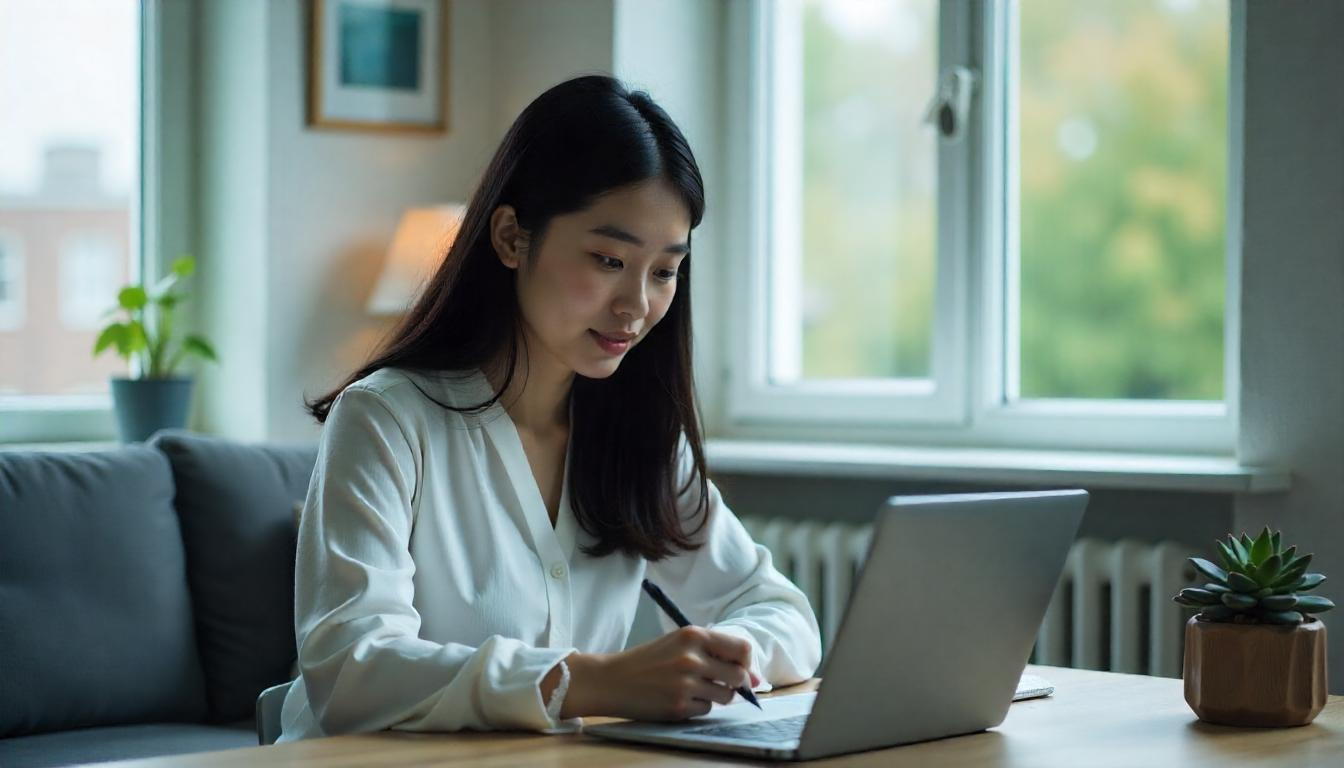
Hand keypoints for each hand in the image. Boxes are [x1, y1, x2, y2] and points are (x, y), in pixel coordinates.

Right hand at [557, 626, 759, 720]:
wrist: (612, 680)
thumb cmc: (648, 660)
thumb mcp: (678, 642)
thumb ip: (713, 653)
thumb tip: (753, 679)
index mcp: (693, 635)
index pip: (742, 648)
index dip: (747, 662)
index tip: (743, 670)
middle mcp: (692, 658)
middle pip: (738, 676)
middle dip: (734, 683)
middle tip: (717, 682)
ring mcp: (685, 684)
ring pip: (725, 696)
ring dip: (715, 695)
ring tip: (692, 688)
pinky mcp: (679, 706)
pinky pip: (706, 710)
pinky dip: (698, 707)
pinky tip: (678, 698)